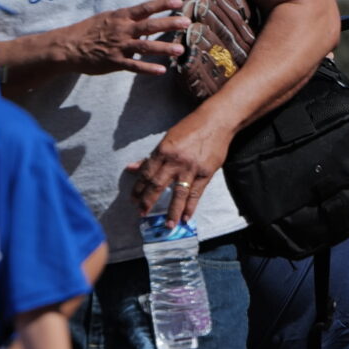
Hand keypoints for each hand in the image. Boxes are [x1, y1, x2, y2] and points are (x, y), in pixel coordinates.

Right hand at [54, 0, 185, 77]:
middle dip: (169, 23)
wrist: (68, 46)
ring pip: (145, 47)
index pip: (145, 8)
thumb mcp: (108, 17)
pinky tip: (162, 71)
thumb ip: (127, 17)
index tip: (178, 2)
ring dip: (164, 48)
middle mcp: (122, 29)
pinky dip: (148, 68)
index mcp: (121, 16)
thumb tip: (145, 15)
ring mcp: (119, 46)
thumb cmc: (89, 30)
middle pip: (149, 26)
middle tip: (187, 22)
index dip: (162, 4)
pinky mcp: (115, 62)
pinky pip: (134, 66)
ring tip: (181, 49)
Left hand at [129, 107, 233, 225]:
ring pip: (178, 194)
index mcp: (163, 150)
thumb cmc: (190, 128)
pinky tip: (186, 218)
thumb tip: (131, 168)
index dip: (138, 188)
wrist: (216, 122)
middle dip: (148, 201)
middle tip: (142, 214)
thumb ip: (151, 157)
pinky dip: (191, 207)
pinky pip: (196, 194)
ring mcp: (191, 168)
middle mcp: (175, 161)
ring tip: (167, 225)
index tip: (133, 200)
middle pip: (158, 185)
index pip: (147, 173)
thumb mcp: (167, 138)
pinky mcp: (205, 173)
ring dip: (171, 211)